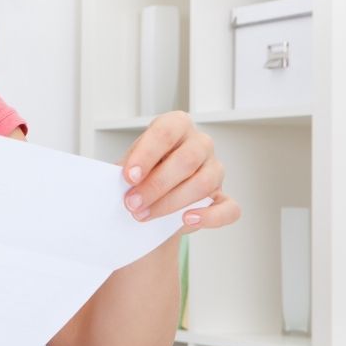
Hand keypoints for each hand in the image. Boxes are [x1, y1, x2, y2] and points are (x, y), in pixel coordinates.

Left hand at [120, 110, 240, 233]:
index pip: (166, 132)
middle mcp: (200, 144)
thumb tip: (117, 182)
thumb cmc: (141, 172)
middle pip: (186, 160)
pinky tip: (187, 219)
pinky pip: (229, 208)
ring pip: (204, 183)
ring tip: (145, 215)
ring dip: (171, 203)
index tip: (128, 176)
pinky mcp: (223, 198)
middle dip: (156, 185)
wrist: (151, 194)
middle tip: (131, 203)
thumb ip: (126, 169)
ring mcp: (215, 170)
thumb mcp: (129, 164)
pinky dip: (210, 217)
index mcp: (177, 125)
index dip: (147, 154)